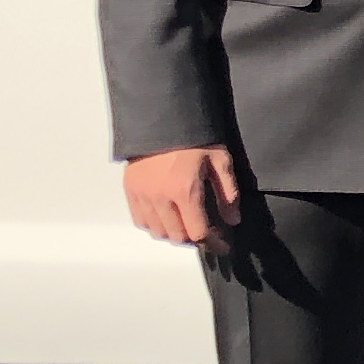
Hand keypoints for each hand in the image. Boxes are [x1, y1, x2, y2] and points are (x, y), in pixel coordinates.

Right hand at [121, 146, 243, 245]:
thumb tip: (233, 219)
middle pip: (178, 237)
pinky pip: (140, 221)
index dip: (214, 243)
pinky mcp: (130, 190)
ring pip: (158, 232)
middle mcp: (160, 197)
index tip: (223, 246)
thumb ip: (228, 193)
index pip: (199, 232)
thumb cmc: (194, 137)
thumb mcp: (220, 160)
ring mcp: (142, 195)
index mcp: (185, 191)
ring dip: (175, 234)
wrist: (162, 117)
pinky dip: (155, 226)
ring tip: (188, 226)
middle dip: (196, 239)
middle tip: (208, 234)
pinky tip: (167, 219)